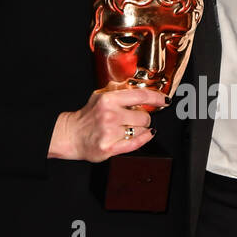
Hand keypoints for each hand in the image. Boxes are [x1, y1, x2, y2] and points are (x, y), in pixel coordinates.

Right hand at [48, 87, 167, 161]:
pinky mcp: (110, 148)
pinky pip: (135, 143)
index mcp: (108, 100)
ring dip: (140, 129)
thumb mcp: (100, 97)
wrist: (71, 135)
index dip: (157, 97)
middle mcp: (109, 115)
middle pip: (144, 117)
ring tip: (129, 128)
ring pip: (142, 130)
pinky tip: (146, 135)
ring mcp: (110, 133)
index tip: (164, 100)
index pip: (141, 96)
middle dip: (144, 118)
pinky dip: (144, 138)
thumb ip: (119, 92)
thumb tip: (139, 89)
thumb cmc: (87, 116)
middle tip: (137, 118)